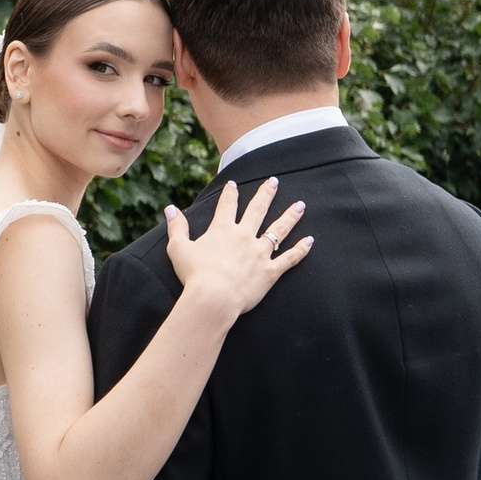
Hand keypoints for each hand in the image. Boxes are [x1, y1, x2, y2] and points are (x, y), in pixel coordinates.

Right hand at [163, 175, 311, 319]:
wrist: (213, 297)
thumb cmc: (193, 275)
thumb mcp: (178, 248)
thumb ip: (176, 227)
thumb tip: (170, 208)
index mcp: (222, 230)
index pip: (227, 205)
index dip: (230, 193)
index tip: (234, 183)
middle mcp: (244, 236)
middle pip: (257, 210)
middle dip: (266, 194)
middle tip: (274, 181)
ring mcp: (259, 253)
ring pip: (278, 230)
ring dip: (290, 216)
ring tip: (300, 205)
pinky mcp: (270, 271)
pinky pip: (289, 258)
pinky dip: (301, 249)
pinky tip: (310, 240)